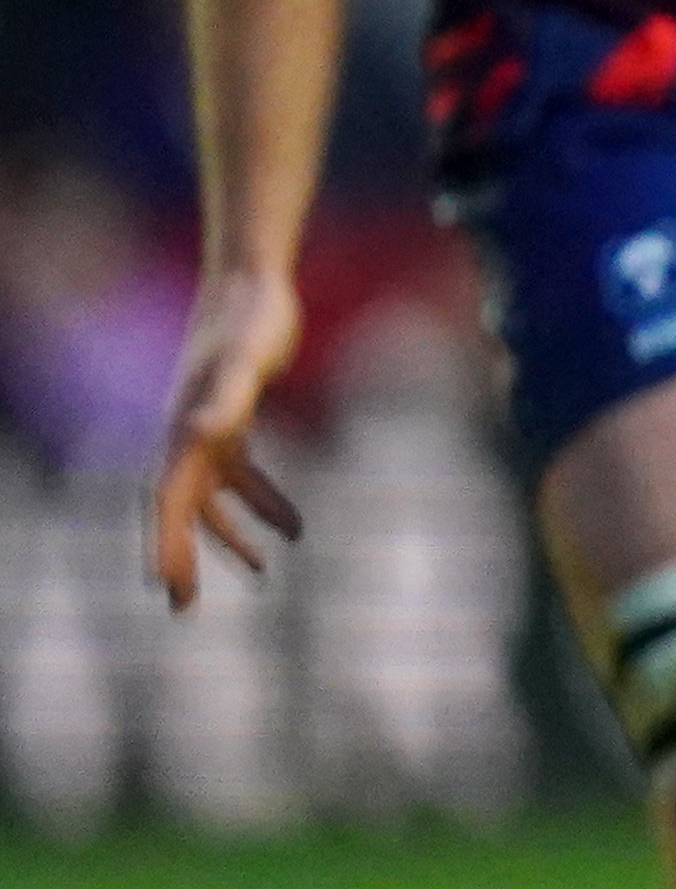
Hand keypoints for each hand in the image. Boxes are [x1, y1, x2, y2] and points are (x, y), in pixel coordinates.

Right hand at [145, 268, 307, 609]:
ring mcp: (208, 428)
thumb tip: (206, 432)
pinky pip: (241, 473)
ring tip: (264, 571)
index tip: (169, 588)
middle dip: (185, 555)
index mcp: (185, 431)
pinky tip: (293, 527)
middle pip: (182, 508)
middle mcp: (188, 434)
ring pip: (214, 496)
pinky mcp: (234, 419)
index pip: (169, 502)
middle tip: (186, 606)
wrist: (254, 283)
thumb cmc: (251, 320)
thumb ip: (227, 399)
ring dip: (233, 534)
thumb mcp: (247, 361)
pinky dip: (263, 502)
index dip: (167, 546)